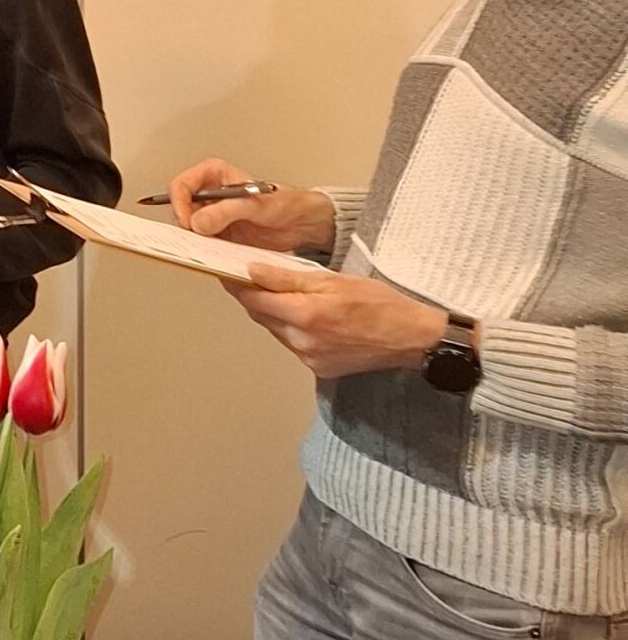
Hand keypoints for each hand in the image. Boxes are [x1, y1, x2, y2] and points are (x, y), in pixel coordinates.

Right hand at [168, 159, 336, 253]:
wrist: (301, 224)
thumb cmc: (286, 203)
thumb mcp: (256, 204)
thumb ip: (226, 211)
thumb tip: (199, 222)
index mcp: (214, 175)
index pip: (181, 186)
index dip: (180, 204)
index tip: (189, 222)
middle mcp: (209, 195)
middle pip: (179, 208)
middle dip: (186, 223)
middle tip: (199, 236)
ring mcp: (211, 215)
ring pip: (187, 226)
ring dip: (194, 237)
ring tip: (210, 244)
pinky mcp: (217, 234)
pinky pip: (200, 241)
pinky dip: (203, 248)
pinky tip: (215, 251)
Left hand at [226, 262, 448, 378]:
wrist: (411, 338)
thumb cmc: (380, 303)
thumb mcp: (335, 279)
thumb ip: (289, 277)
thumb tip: (252, 271)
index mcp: (304, 314)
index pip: (253, 299)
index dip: (238, 285)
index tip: (229, 273)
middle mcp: (301, 340)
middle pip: (261, 316)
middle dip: (256, 297)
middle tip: (255, 280)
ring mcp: (308, 358)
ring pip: (275, 331)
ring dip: (274, 314)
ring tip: (289, 297)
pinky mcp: (317, 368)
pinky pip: (293, 345)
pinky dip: (292, 330)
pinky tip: (309, 319)